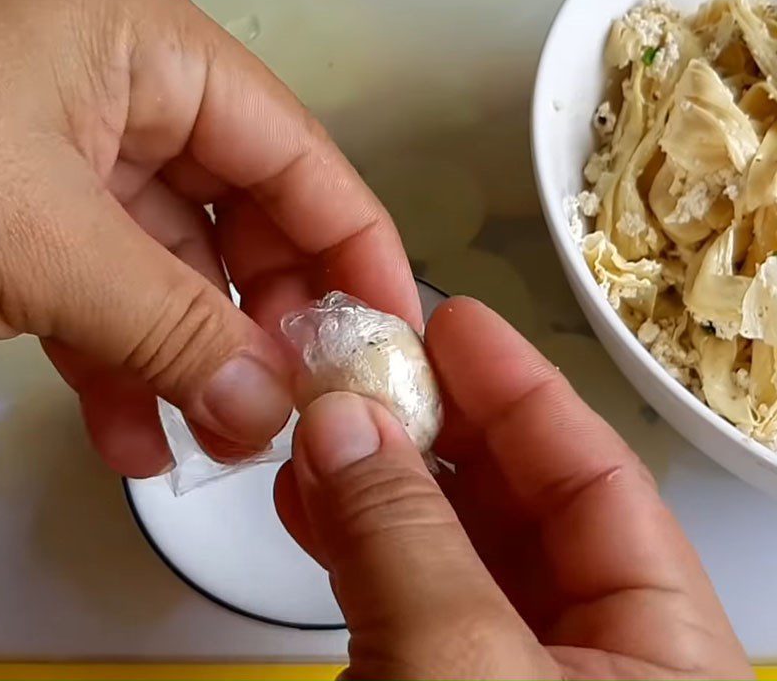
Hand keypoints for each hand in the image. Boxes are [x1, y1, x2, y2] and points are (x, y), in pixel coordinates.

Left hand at [0, 0, 419, 475]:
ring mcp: (80, 161)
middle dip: (271, 320)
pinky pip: (111, 298)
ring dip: (201, 360)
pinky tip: (139, 441)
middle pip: (248, 216)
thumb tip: (271, 411)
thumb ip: (170, 326)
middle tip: (296, 405)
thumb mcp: (38, 240)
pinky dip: (128, 370)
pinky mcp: (34, 222)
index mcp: (154, 51)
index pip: (299, 154)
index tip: (392, 332)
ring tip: (226, 441)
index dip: (356, 245)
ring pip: (181, 270)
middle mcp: (132, 95)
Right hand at [276, 298, 751, 679]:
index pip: (599, 479)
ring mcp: (505, 678)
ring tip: (323, 423)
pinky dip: (352, 546)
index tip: (456, 325)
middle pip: (517, 503)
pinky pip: (398, 597)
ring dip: (377, 481)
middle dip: (437, 427)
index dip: (521, 389)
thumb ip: (405, 540)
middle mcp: (591, 659)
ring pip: (447, 548)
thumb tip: (346, 424)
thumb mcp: (461, 671)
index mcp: (662, 653)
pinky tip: (310, 500)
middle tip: (376, 364)